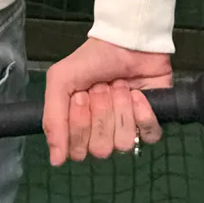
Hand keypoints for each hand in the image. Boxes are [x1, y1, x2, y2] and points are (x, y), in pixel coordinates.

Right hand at [42, 37, 172, 166]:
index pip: (77, 150)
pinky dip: (143, 113)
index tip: (82, 96)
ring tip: (120, 87)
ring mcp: (126, 130)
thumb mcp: (61, 80)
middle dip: (101, 113)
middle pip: (101, 149)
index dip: (80, 124)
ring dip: (121, 109)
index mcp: (77, 126)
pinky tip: (138, 95)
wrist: (128, 41)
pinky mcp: (150, 124)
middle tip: (102, 88)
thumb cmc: (92, 60)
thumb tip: (55, 161)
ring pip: (124, 143)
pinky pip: (148, 136)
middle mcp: (101, 133)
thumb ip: (53, 119)